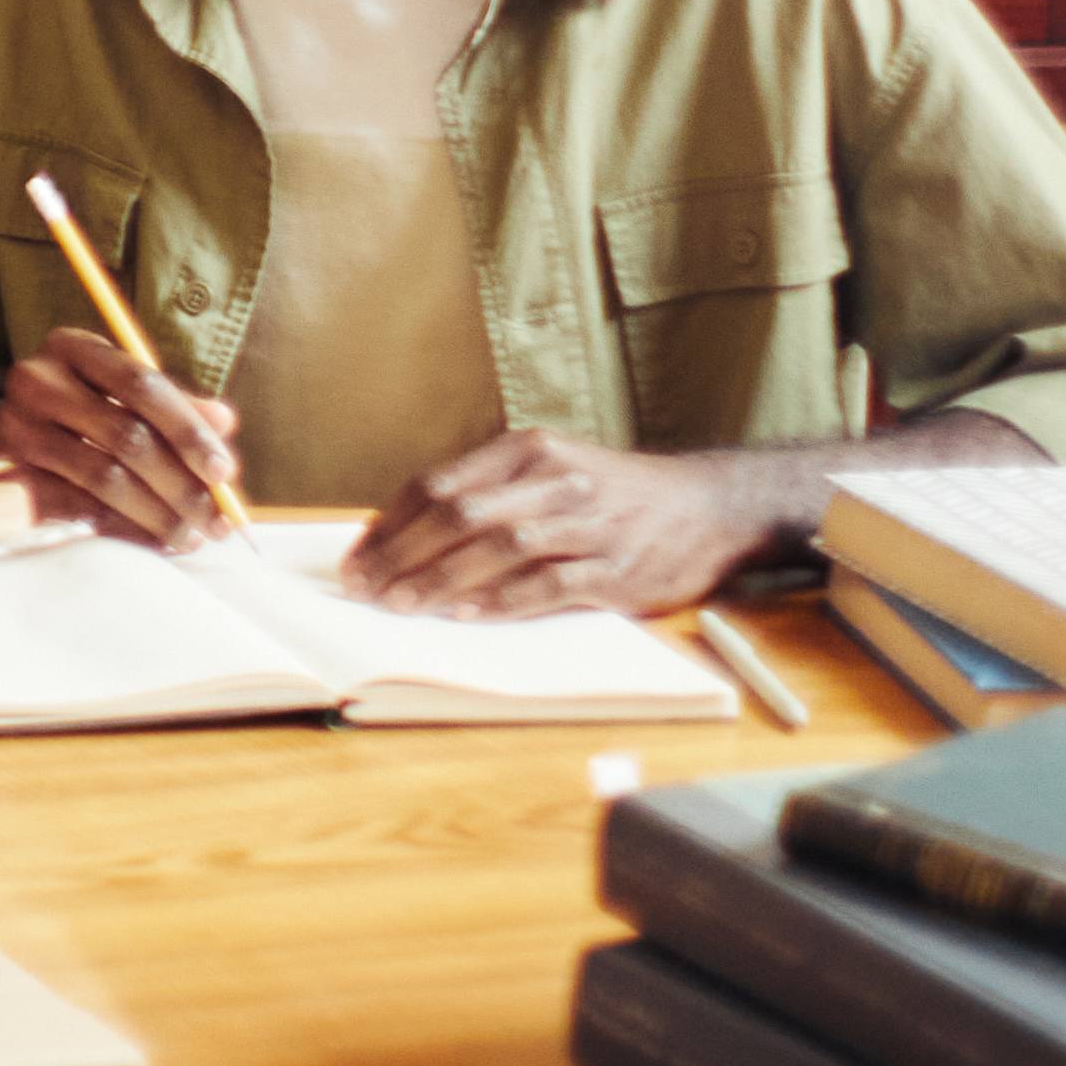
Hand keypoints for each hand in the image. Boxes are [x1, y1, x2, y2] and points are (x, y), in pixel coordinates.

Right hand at [0, 329, 247, 553]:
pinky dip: (124, 528)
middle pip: (126, 435)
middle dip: (181, 484)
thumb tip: (223, 422)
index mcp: (72, 347)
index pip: (141, 383)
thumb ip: (176, 405)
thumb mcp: (124, 395)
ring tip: (191, 536)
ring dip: (158, 514)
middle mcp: (37, 379)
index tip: (224, 471)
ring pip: (104, 477)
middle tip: (217, 521)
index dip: (188, 429)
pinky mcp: (8, 474)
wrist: (6, 440)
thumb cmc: (82, 413)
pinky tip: (153, 539)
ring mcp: (17, 427)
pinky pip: (77, 507)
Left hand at [344, 431, 774, 620]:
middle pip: (458, 515)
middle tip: (364, 588)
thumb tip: (405, 536)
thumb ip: (489, 495)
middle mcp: (554, 479)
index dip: (390, 525)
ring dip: (441, 580)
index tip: (357, 558)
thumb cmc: (613, 496)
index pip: (438, 485)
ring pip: (498, 548)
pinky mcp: (617, 567)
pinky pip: (549, 585)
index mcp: (527, 450)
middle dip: (402, 555)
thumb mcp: (549, 473)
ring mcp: (588, 523)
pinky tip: (469, 615)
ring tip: (402, 606)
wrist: (708, 507)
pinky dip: (504, 600)